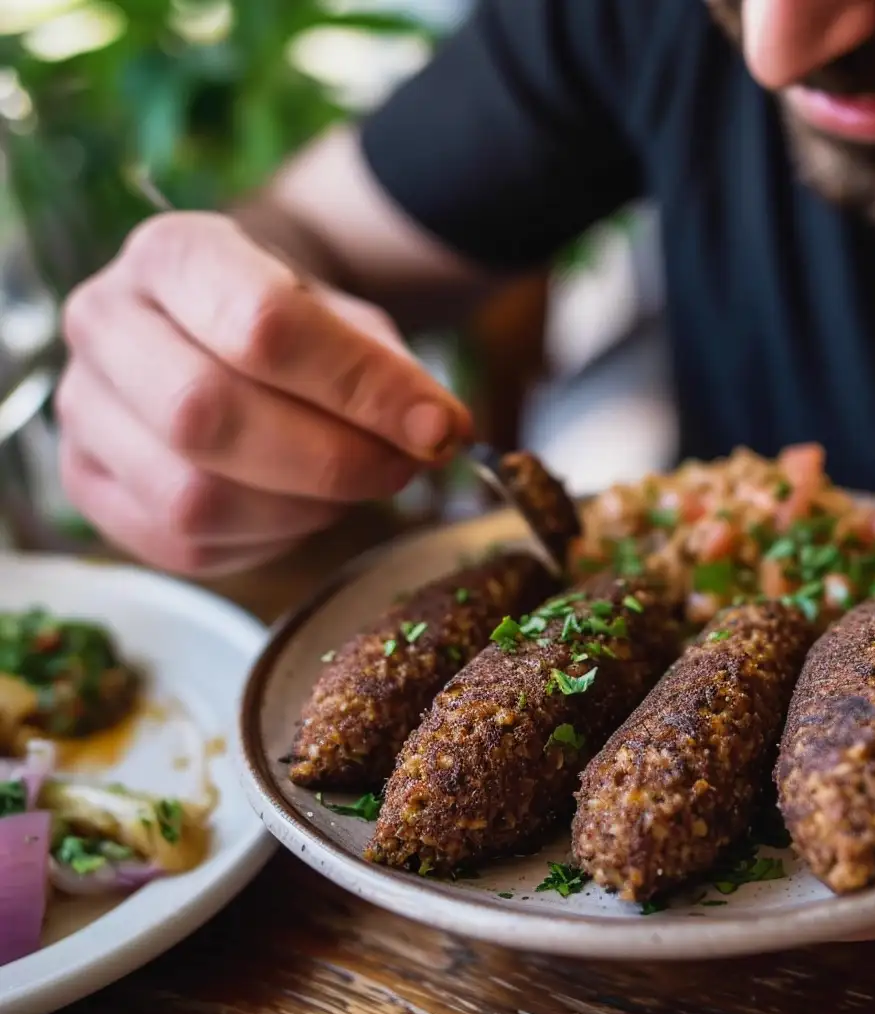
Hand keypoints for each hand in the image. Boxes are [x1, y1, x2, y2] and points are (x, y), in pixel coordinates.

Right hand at [57, 212, 469, 578]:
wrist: (226, 334)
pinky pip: (181, 543)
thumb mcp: (353, 322)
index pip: (263, 324)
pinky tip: (294, 512)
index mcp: (172, 255)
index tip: (437, 428)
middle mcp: (103, 320)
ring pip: (191, 494)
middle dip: (330, 461)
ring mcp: (83, 406)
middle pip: (208, 414)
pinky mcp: (90, 483)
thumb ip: (392, 371)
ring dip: (297, 510)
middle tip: (398, 470)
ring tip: (344, 490)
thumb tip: (438, 432)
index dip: (362, 389)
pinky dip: (261, 543)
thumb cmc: (298, 330)